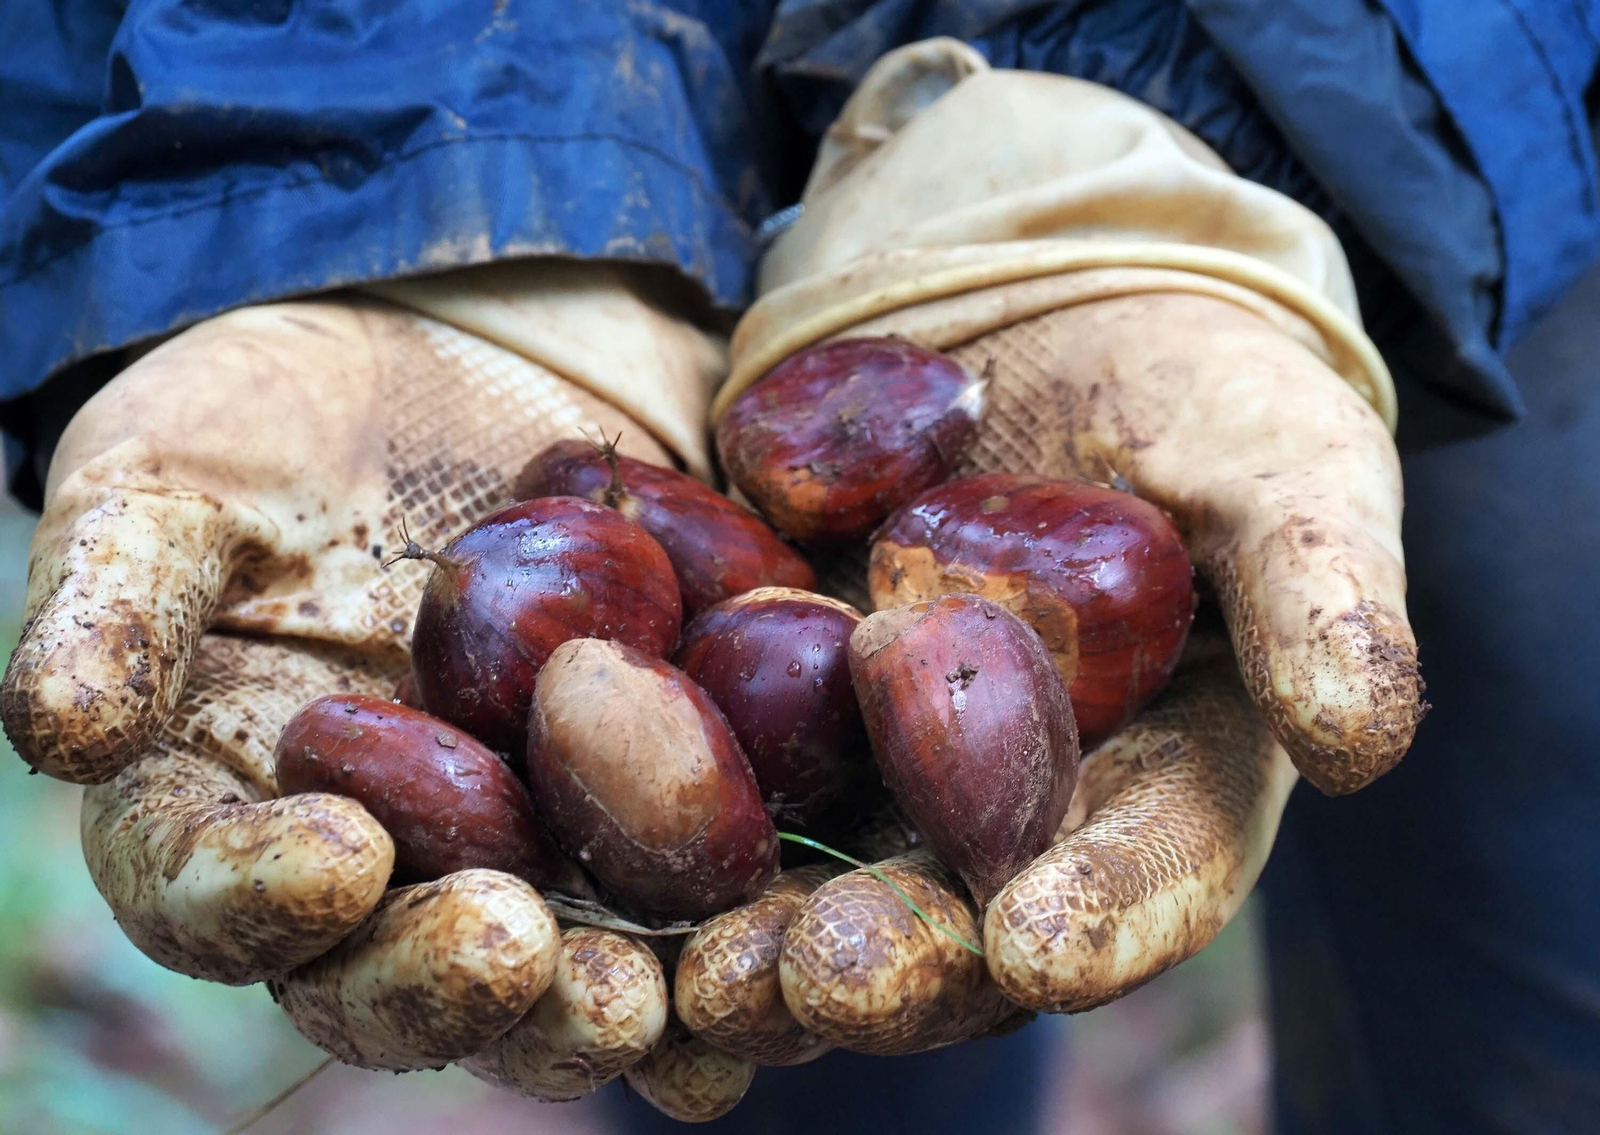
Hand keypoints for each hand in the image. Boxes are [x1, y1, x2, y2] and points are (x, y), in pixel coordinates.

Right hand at [0, 265, 733, 1083]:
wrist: (465, 353)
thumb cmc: (287, 411)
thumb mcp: (180, 478)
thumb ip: (118, 601)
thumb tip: (56, 724)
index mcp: (233, 803)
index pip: (209, 888)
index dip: (257, 893)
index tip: (335, 854)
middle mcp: (376, 857)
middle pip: (390, 967)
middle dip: (452, 980)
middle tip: (524, 958)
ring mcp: (516, 840)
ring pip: (546, 964)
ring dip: (598, 1001)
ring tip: (657, 1000)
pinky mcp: (644, 801)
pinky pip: (680, 889)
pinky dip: (721, 939)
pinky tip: (767, 967)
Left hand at [662, 39, 1422, 1070]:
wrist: (1023, 288)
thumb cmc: (1184, 371)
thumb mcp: (1273, 452)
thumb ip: (1317, 587)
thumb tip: (1360, 740)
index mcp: (1159, 773)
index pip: (1151, 865)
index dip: (1104, 910)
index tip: (1041, 945)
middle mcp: (1011, 808)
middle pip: (959, 917)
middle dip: (893, 960)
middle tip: (812, 979)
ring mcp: (874, 767)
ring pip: (815, 882)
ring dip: (749, 938)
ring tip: (688, 965)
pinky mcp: (754, 705)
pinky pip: (693, 779)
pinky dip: (638, 828)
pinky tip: (571, 864)